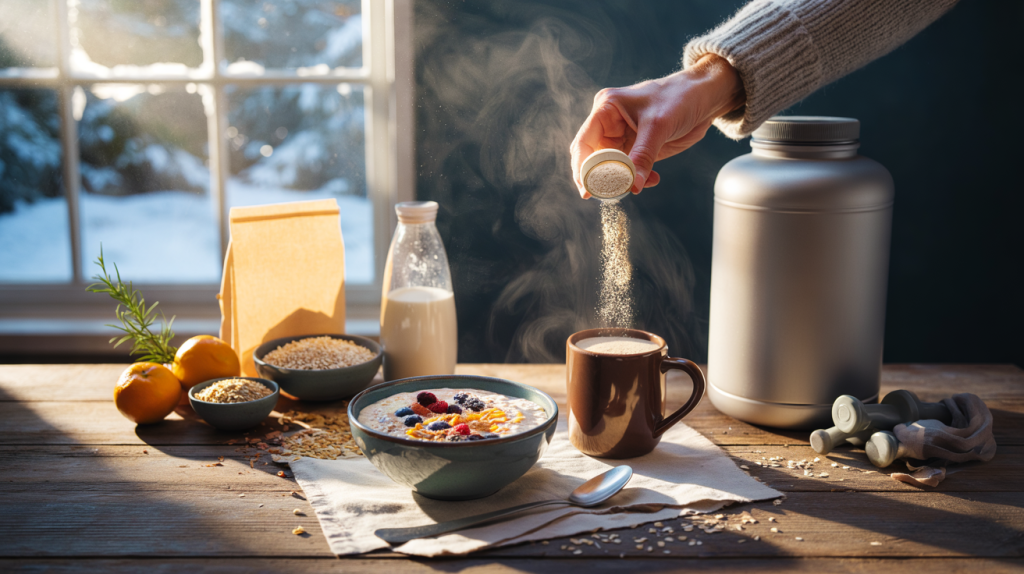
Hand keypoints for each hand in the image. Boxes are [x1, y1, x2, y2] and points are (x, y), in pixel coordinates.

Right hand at [570, 54, 744, 198]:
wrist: (703, 97)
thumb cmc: (679, 97)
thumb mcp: (659, 126)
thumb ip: (643, 156)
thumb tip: (631, 185)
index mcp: (606, 109)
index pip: (584, 142)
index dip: (582, 167)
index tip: (587, 189)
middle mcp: (609, 123)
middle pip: (593, 158)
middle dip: (602, 177)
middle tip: (611, 194)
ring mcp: (623, 137)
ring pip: (610, 167)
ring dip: (622, 180)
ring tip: (639, 184)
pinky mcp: (636, 147)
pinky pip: (628, 170)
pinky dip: (637, 179)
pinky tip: (652, 179)